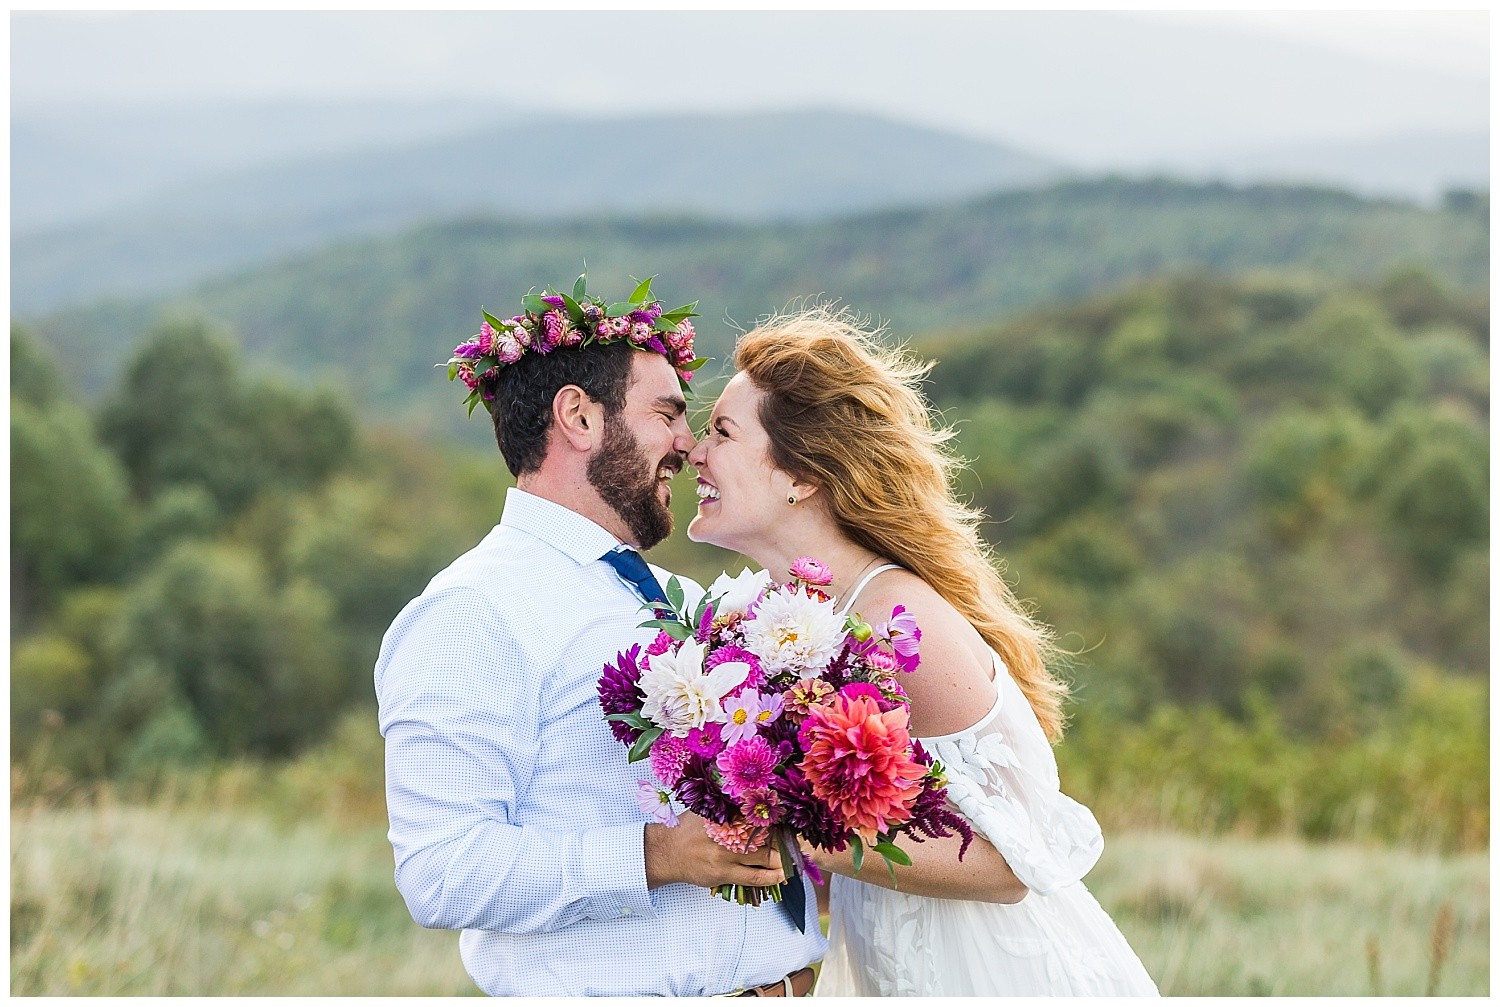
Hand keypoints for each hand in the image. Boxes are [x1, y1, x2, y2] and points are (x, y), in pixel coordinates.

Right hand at [643, 811, 786, 890]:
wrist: (666, 852)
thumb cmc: (687, 829)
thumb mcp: (706, 809)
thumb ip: (727, 804)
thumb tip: (752, 794)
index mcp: (724, 814)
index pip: (758, 812)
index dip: (777, 815)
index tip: (791, 816)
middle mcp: (727, 832)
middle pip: (766, 834)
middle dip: (785, 838)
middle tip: (800, 839)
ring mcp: (726, 855)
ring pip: (764, 857)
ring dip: (782, 858)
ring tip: (796, 857)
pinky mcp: (724, 874)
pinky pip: (754, 877)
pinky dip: (771, 876)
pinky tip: (783, 875)